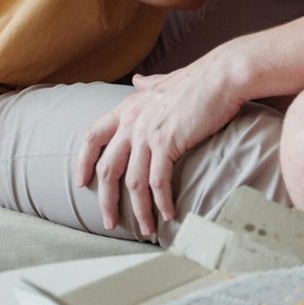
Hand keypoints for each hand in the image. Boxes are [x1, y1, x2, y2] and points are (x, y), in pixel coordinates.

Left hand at [74, 59, 244, 237]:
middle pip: (108, 169)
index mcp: (127, 108)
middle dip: (107, 201)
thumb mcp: (164, 80)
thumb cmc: (198, 79)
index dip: (84, 162)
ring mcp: (147, 134)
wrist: (221, 76)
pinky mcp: (167, 143)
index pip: (92, 137)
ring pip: (133, 182)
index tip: (82, 183)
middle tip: (110, 222)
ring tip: (146, 228)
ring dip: (139, 210)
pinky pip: (158, 182)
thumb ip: (147, 84)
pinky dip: (161, 203)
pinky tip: (169, 214)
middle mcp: (131, 122)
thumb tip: (138, 80)